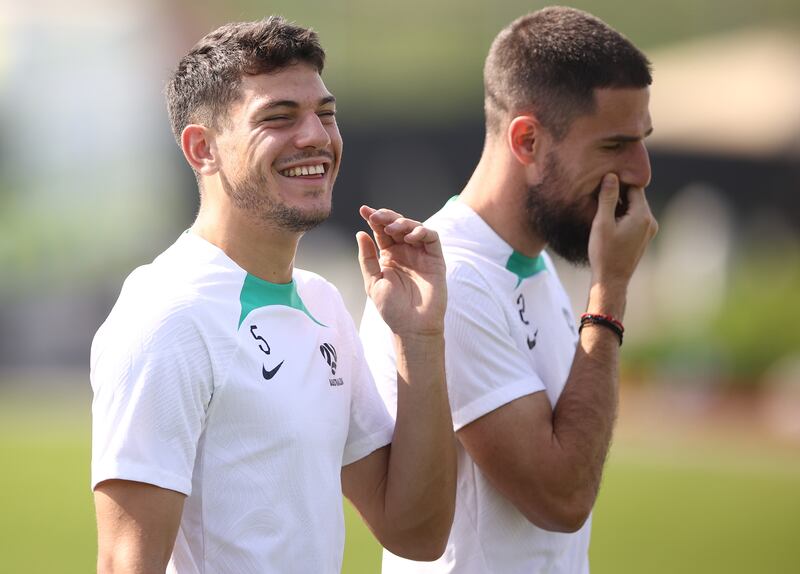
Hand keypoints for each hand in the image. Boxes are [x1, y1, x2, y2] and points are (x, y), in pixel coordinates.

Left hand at [357, 205, 446, 336]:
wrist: (412, 326)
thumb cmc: (392, 308)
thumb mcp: (373, 281)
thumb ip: (367, 258)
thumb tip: (360, 233)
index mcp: (389, 256)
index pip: (381, 232)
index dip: (373, 218)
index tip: (363, 210)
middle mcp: (405, 252)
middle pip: (397, 225)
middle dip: (387, 217)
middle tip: (377, 216)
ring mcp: (421, 254)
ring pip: (415, 227)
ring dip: (403, 223)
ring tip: (393, 229)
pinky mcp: (436, 259)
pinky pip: (432, 238)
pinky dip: (422, 232)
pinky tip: (411, 236)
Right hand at [588, 174, 657, 291]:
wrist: (612, 280)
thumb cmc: (604, 253)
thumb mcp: (602, 223)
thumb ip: (607, 198)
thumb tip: (611, 175)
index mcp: (642, 215)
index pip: (634, 187)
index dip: (619, 182)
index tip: (604, 181)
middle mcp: (650, 221)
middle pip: (635, 197)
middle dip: (619, 193)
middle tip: (600, 193)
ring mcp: (649, 230)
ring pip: (634, 208)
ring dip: (620, 205)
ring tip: (602, 208)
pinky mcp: (644, 237)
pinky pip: (635, 218)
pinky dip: (623, 215)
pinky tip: (609, 221)